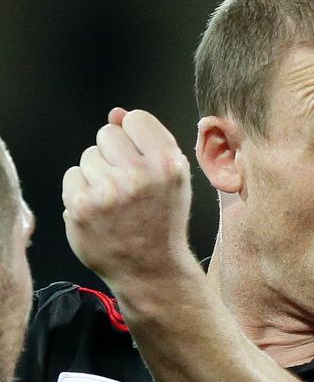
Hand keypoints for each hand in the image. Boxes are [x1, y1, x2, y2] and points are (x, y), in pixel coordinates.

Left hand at [62, 108, 193, 294]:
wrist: (151, 268)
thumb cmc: (163, 220)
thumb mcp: (173, 179)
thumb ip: (150, 141)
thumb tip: (116, 113)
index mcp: (168, 164)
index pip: (135, 119)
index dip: (134, 137)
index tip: (139, 158)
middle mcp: (139, 175)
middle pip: (107, 133)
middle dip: (114, 154)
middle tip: (127, 183)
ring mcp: (109, 191)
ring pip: (88, 156)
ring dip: (97, 174)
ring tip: (115, 199)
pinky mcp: (82, 207)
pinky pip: (72, 177)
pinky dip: (81, 191)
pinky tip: (99, 209)